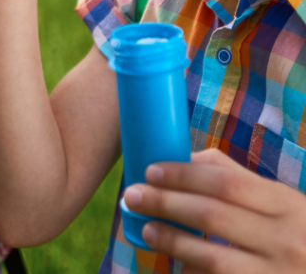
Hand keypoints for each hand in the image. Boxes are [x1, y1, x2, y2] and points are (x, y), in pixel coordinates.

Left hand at [122, 148, 305, 272]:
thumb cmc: (299, 234)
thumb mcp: (284, 204)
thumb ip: (238, 179)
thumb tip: (184, 159)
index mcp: (288, 205)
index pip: (225, 183)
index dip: (182, 175)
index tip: (150, 171)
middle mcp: (286, 241)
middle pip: (210, 216)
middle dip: (164, 203)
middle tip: (131, 196)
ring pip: (210, 257)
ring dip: (171, 241)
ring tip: (146, 230)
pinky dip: (192, 272)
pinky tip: (178, 265)